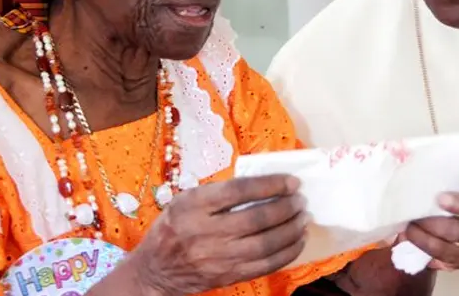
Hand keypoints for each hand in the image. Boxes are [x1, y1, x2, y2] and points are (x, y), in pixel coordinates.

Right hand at [131, 175, 306, 295]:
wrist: (156, 270)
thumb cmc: (173, 227)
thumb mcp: (187, 200)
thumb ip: (219, 192)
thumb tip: (263, 183)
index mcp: (194, 206)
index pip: (239, 191)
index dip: (270, 185)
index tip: (291, 181)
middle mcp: (206, 233)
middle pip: (257, 219)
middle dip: (286, 207)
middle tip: (300, 200)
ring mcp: (219, 258)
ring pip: (266, 244)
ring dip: (292, 229)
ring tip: (303, 217)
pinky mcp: (229, 276)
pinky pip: (266, 265)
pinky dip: (287, 252)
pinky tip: (298, 240)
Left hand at [404, 169, 458, 270]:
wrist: (425, 223)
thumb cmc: (438, 192)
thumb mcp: (441, 177)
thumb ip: (438, 165)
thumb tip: (408, 149)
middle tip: (440, 198)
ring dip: (437, 226)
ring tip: (415, 218)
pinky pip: (446, 255)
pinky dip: (425, 242)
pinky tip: (410, 231)